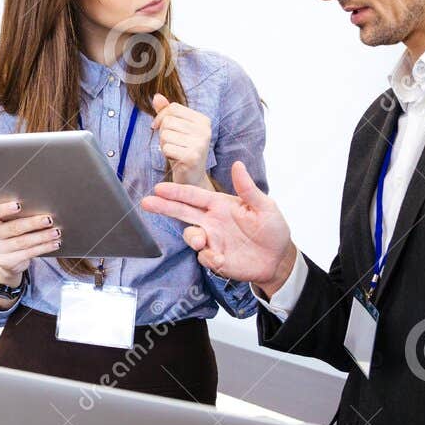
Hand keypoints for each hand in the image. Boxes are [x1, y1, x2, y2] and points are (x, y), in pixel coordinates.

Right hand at [0, 199, 61, 285]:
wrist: (5, 259)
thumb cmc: (8, 232)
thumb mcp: (4, 222)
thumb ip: (13, 215)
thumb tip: (38, 206)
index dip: (4, 209)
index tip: (18, 205)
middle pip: (12, 228)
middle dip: (33, 223)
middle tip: (48, 219)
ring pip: (23, 242)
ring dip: (42, 236)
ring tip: (56, 232)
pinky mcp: (6, 263)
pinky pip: (28, 253)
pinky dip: (43, 247)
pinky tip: (54, 243)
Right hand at [139, 160, 295, 292]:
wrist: (278, 259)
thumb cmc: (272, 229)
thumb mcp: (265, 206)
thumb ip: (248, 189)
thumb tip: (237, 165)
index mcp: (220, 205)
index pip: (194, 195)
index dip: (177, 192)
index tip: (159, 188)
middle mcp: (212, 221)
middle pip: (182, 212)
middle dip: (164, 207)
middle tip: (146, 202)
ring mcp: (212, 240)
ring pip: (190, 235)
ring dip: (192, 237)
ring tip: (201, 241)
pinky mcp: (215, 258)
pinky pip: (203, 256)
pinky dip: (208, 257)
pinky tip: (221, 259)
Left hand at [149, 94, 211, 185]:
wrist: (192, 178)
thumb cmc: (182, 151)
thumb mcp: (176, 129)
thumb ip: (166, 112)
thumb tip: (156, 96)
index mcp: (203, 120)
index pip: (173, 108)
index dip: (161, 117)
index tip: (158, 127)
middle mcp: (204, 130)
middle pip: (168, 120)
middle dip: (163, 133)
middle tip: (172, 144)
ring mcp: (200, 144)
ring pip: (165, 134)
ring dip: (163, 144)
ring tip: (174, 151)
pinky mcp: (192, 157)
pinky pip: (166, 147)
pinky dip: (166, 153)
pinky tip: (175, 158)